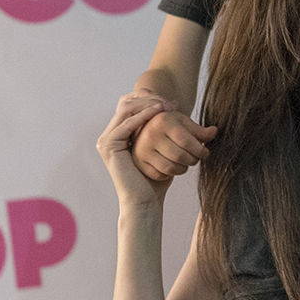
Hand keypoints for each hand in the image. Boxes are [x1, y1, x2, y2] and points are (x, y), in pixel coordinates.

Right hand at [97, 91, 176, 206]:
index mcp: (120, 134)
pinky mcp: (108, 145)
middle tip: (169, 101)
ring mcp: (106, 139)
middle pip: (127, 103)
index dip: (151, 99)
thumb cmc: (157, 178)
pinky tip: (158, 112)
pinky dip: (143, 115)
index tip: (173, 102)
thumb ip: (171, 130)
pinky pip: (126, 124)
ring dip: (147, 104)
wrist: (145, 200)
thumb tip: (193, 114)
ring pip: (126, 110)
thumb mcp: (165, 148)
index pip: (132, 105)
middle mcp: (110, 135)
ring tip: (166, 104)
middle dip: (150, 98)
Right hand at [131, 101, 217, 181]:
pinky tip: (171, 165)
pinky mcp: (139, 163)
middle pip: (180, 156)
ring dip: (182, 168)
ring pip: (170, 168)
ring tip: (184, 162)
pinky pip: (159, 175)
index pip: (187, 141)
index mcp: (163, 122)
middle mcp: (150, 135)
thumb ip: (199, 130)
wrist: (143, 129)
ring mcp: (142, 150)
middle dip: (193, 160)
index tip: (205, 153)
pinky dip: (168, 174)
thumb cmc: (167, 126)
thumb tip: (214, 132)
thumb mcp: (183, 123)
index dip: (200, 150)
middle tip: (195, 158)